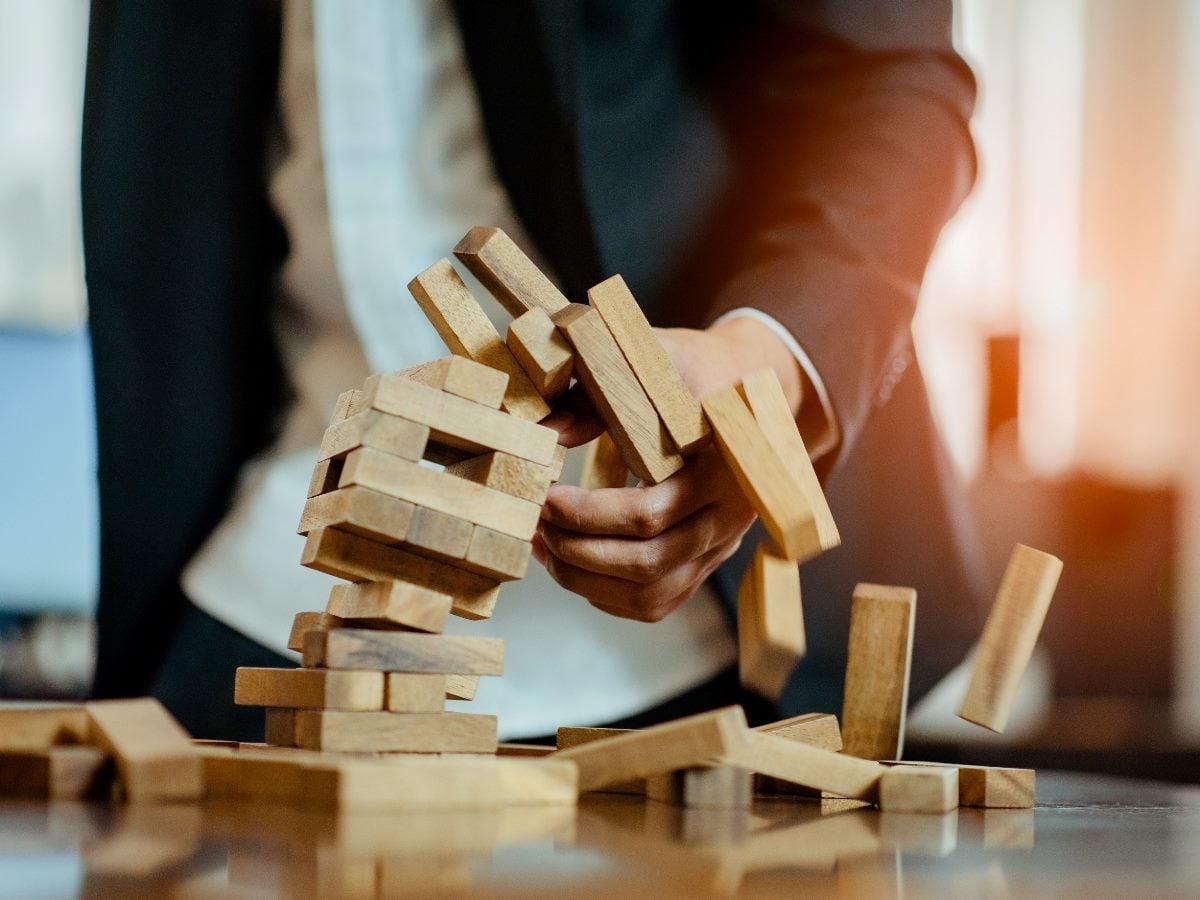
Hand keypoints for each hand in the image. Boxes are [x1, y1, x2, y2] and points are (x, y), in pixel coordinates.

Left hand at [535, 316, 804, 620]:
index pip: (650, 512)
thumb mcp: (647, 362)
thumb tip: (543, 434)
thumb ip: (593, 397)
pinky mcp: (705, 560)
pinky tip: (572, 565)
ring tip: (544, 547)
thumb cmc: (689, 368)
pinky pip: (657, 601)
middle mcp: (730, 514)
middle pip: (649, 562)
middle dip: (577, 550)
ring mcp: (720, 543)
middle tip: (536, 522)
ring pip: (651, 593)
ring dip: (585, 579)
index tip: (545, 496)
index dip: (588, 513)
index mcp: (721, 464)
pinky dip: (607, 595)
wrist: (745, 382)